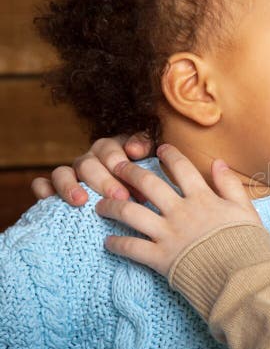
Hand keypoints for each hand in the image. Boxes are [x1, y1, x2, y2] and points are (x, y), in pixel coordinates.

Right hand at [30, 133, 153, 205]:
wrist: (134, 200)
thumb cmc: (143, 180)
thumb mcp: (149, 162)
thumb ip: (143, 147)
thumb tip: (133, 150)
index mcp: (110, 150)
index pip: (110, 151)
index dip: (120, 166)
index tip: (135, 187)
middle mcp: (89, 160)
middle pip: (88, 164)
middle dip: (104, 181)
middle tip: (120, 197)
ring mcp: (71, 174)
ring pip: (62, 172)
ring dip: (70, 186)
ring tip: (82, 201)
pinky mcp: (56, 189)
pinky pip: (42, 185)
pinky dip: (43, 189)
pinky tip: (49, 198)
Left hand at [96, 144, 259, 276]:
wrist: (242, 277)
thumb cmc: (248, 244)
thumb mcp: (246, 210)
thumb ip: (230, 185)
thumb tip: (218, 162)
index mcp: (202, 198)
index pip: (182, 168)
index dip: (169, 155)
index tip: (160, 149)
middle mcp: (180, 212)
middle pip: (147, 184)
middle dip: (128, 172)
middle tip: (116, 167)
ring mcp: (168, 234)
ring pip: (131, 213)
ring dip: (112, 206)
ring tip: (101, 204)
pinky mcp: (160, 258)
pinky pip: (131, 248)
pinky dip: (117, 244)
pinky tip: (108, 241)